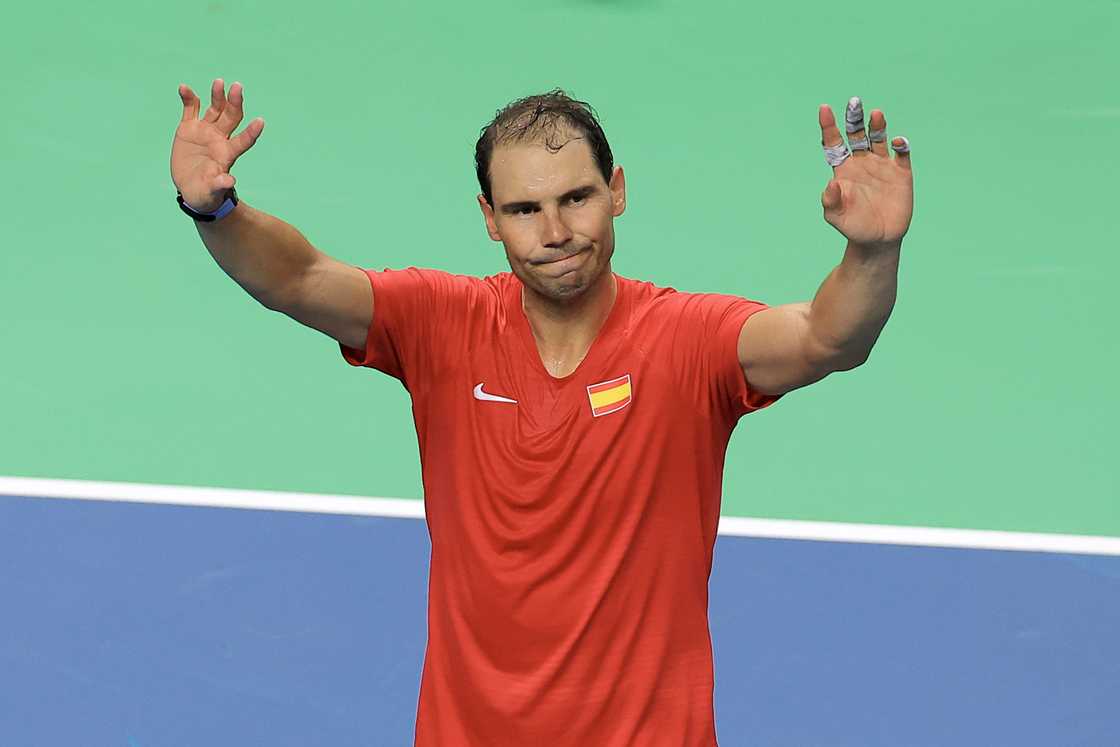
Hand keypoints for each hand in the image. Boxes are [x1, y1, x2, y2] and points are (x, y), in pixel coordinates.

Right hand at [170, 79, 263, 212]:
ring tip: (219, 82)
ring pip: (214, 109)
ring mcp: (205, 131)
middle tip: (238, 87)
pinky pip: (190, 109)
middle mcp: (220, 138)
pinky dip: (188, 98)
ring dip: (217, 95)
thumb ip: (219, 184)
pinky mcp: (189, 128)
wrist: (191, 187)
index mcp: (228, 154)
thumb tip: (229, 181)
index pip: (244, 140)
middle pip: (231, 117)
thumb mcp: (212, 191)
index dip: (252, 132)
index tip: (260, 122)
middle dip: (235, 102)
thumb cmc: (207, 193)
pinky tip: (184, 87)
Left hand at [818, 97, 912, 249]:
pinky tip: (897, 142)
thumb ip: (830, 201)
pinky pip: (902, 154)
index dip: (829, 126)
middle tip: (854, 102)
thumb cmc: (853, 227)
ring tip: (876, 114)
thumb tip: (831, 184)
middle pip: (857, 135)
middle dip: (854, 119)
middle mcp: (862, 163)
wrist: (878, 240)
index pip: (834, 143)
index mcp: (843, 170)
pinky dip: (901, 145)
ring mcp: (882, 166)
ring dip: (877, 126)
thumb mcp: (836, 217)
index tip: (824, 109)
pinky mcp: (901, 173)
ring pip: (879, 139)